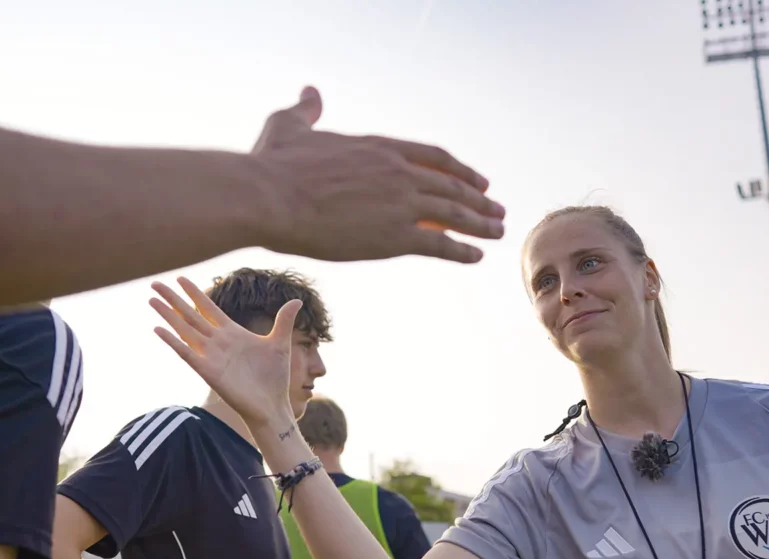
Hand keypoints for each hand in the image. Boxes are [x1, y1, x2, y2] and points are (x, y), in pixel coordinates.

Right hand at [150, 277, 297, 426]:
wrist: (271, 405)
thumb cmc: (275, 377)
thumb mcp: (280, 344)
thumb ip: (283, 321)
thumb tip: (297, 300)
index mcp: (232, 333)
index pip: (208, 308)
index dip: (194, 293)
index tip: (181, 278)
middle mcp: (218, 342)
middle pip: (191, 315)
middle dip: (174, 299)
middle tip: (156, 283)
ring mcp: (211, 356)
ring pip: (185, 330)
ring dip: (168, 315)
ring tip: (152, 299)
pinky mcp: (208, 371)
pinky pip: (186, 353)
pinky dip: (173, 341)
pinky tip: (159, 329)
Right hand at [250, 86, 505, 264]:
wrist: (270, 197)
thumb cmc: (274, 165)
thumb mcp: (290, 126)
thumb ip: (307, 110)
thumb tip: (310, 92)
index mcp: (379, 147)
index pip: (432, 156)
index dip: (458, 169)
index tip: (476, 179)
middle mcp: (398, 173)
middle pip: (451, 185)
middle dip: (478, 199)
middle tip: (496, 210)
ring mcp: (400, 204)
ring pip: (453, 214)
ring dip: (480, 224)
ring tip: (497, 231)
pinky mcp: (394, 236)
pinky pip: (440, 244)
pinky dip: (462, 251)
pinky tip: (476, 256)